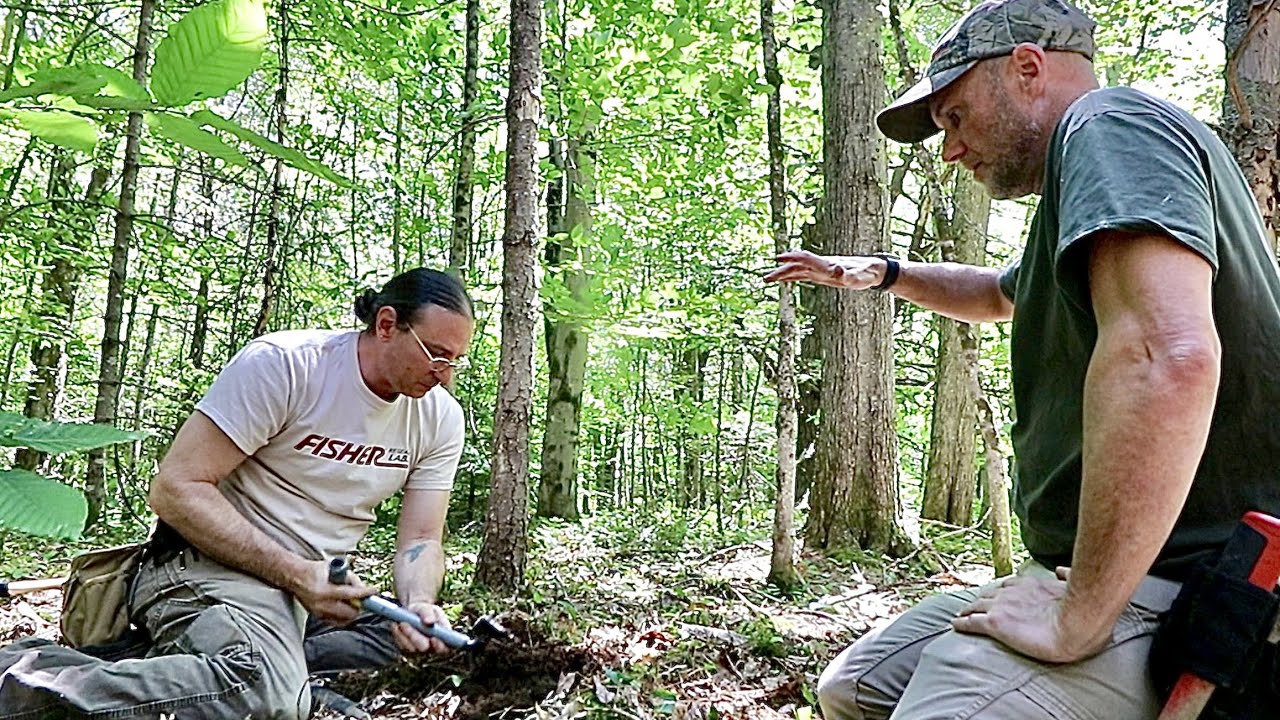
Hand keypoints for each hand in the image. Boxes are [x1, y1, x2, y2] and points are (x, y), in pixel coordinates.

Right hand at [290, 559, 374, 625]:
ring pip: (344, 619)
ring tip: (352, 601)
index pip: (350, 594)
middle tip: (362, 598)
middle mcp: (321, 604)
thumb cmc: (315, 570)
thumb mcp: (334, 568)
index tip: (373, 591)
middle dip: (359, 605)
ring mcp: (319, 612)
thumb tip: (364, 588)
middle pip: (349, 612)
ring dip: (352, 611)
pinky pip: (336, 621)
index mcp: (325, 590)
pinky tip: (344, 606)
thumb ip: (350, 578)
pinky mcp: (317, 616)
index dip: (364, 593)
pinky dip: (344, 615)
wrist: (295, 577)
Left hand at [391, 602, 451, 654]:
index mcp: (443, 640)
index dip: (439, 645)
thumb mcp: (429, 608)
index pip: (445, 649)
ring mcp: (418, 651)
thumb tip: (429, 621)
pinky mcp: (406, 650)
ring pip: (410, 648)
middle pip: (424, 648)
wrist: (414, 612)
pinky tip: (396, 625)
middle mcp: (431, 649)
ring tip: (401, 622)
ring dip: (405, 634)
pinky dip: (398, 635)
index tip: (433, 638)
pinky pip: (401, 645)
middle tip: (406, 624)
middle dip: (415, 636)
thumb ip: (429, 613)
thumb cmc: (426, 611)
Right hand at [764, 250, 887, 289]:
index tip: (778, 259)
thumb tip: (837, 271)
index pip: (806, 259)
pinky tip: (784, 279)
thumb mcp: (858, 277)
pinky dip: (792, 276)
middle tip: (766, 278)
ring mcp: (820, 269)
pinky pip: (803, 275)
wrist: (872, 270)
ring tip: (767, 279)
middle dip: (782, 270)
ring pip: (798, 270)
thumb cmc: (865, 274)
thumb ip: (847, 275)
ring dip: (783, 274)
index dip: (792, 258)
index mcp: (827, 264)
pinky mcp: (822, 275)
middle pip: (797, 265)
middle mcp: (821, 265)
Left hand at [950, 567, 1113, 662]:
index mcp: (1029, 584)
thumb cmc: (1081, 609)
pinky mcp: (995, 624)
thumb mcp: (1074, 584)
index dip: (1001, 592)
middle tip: (975, 607)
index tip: (997, 596)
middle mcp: (1011, 592)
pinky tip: (954, 625)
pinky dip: (961, 623)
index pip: (1009, 585)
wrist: (1077, 624)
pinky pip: (971, 622)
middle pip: (989, 594)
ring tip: (960, 615)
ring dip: (967, 610)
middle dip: (982, 599)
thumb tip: (1062, 569)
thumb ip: (1067, 575)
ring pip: (976, 606)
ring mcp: (1000, 607)